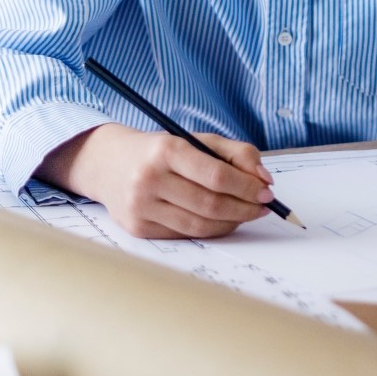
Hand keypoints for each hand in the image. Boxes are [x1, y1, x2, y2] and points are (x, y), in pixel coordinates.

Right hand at [36, 123, 275, 238]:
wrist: (109, 163)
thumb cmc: (162, 151)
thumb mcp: (199, 140)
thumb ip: (237, 154)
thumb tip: (264, 179)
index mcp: (166, 150)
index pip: (216, 176)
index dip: (247, 187)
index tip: (266, 192)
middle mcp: (149, 179)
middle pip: (210, 204)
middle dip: (244, 208)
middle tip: (262, 207)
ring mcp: (140, 207)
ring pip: (198, 225)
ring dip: (231, 223)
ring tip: (246, 214)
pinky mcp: (137, 228)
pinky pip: (183, 235)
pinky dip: (210, 230)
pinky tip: (222, 222)